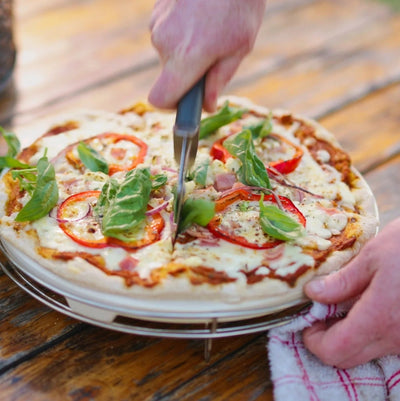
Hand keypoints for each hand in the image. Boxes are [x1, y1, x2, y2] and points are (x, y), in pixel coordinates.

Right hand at [148, 0, 265, 111]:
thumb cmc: (238, 4)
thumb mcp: (238, 48)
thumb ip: (218, 81)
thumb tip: (206, 106)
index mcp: (185, 58)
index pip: (160, 99)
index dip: (171, 107)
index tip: (185, 103)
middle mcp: (164, 44)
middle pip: (168, 77)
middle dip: (188, 74)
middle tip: (213, 56)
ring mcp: (157, 25)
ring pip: (169, 55)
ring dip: (186, 52)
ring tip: (209, 31)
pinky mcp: (157, 12)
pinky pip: (167, 35)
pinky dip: (181, 35)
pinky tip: (199, 18)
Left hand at [303, 217, 399, 368]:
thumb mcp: (374, 256)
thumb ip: (342, 281)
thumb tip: (313, 293)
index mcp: (378, 318)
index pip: (334, 351)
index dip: (313, 341)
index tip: (307, 321)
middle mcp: (395, 339)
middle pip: (347, 358)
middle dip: (326, 341)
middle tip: (320, 314)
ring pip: (366, 353)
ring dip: (347, 337)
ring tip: (342, 305)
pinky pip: (385, 345)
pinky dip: (368, 333)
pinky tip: (367, 306)